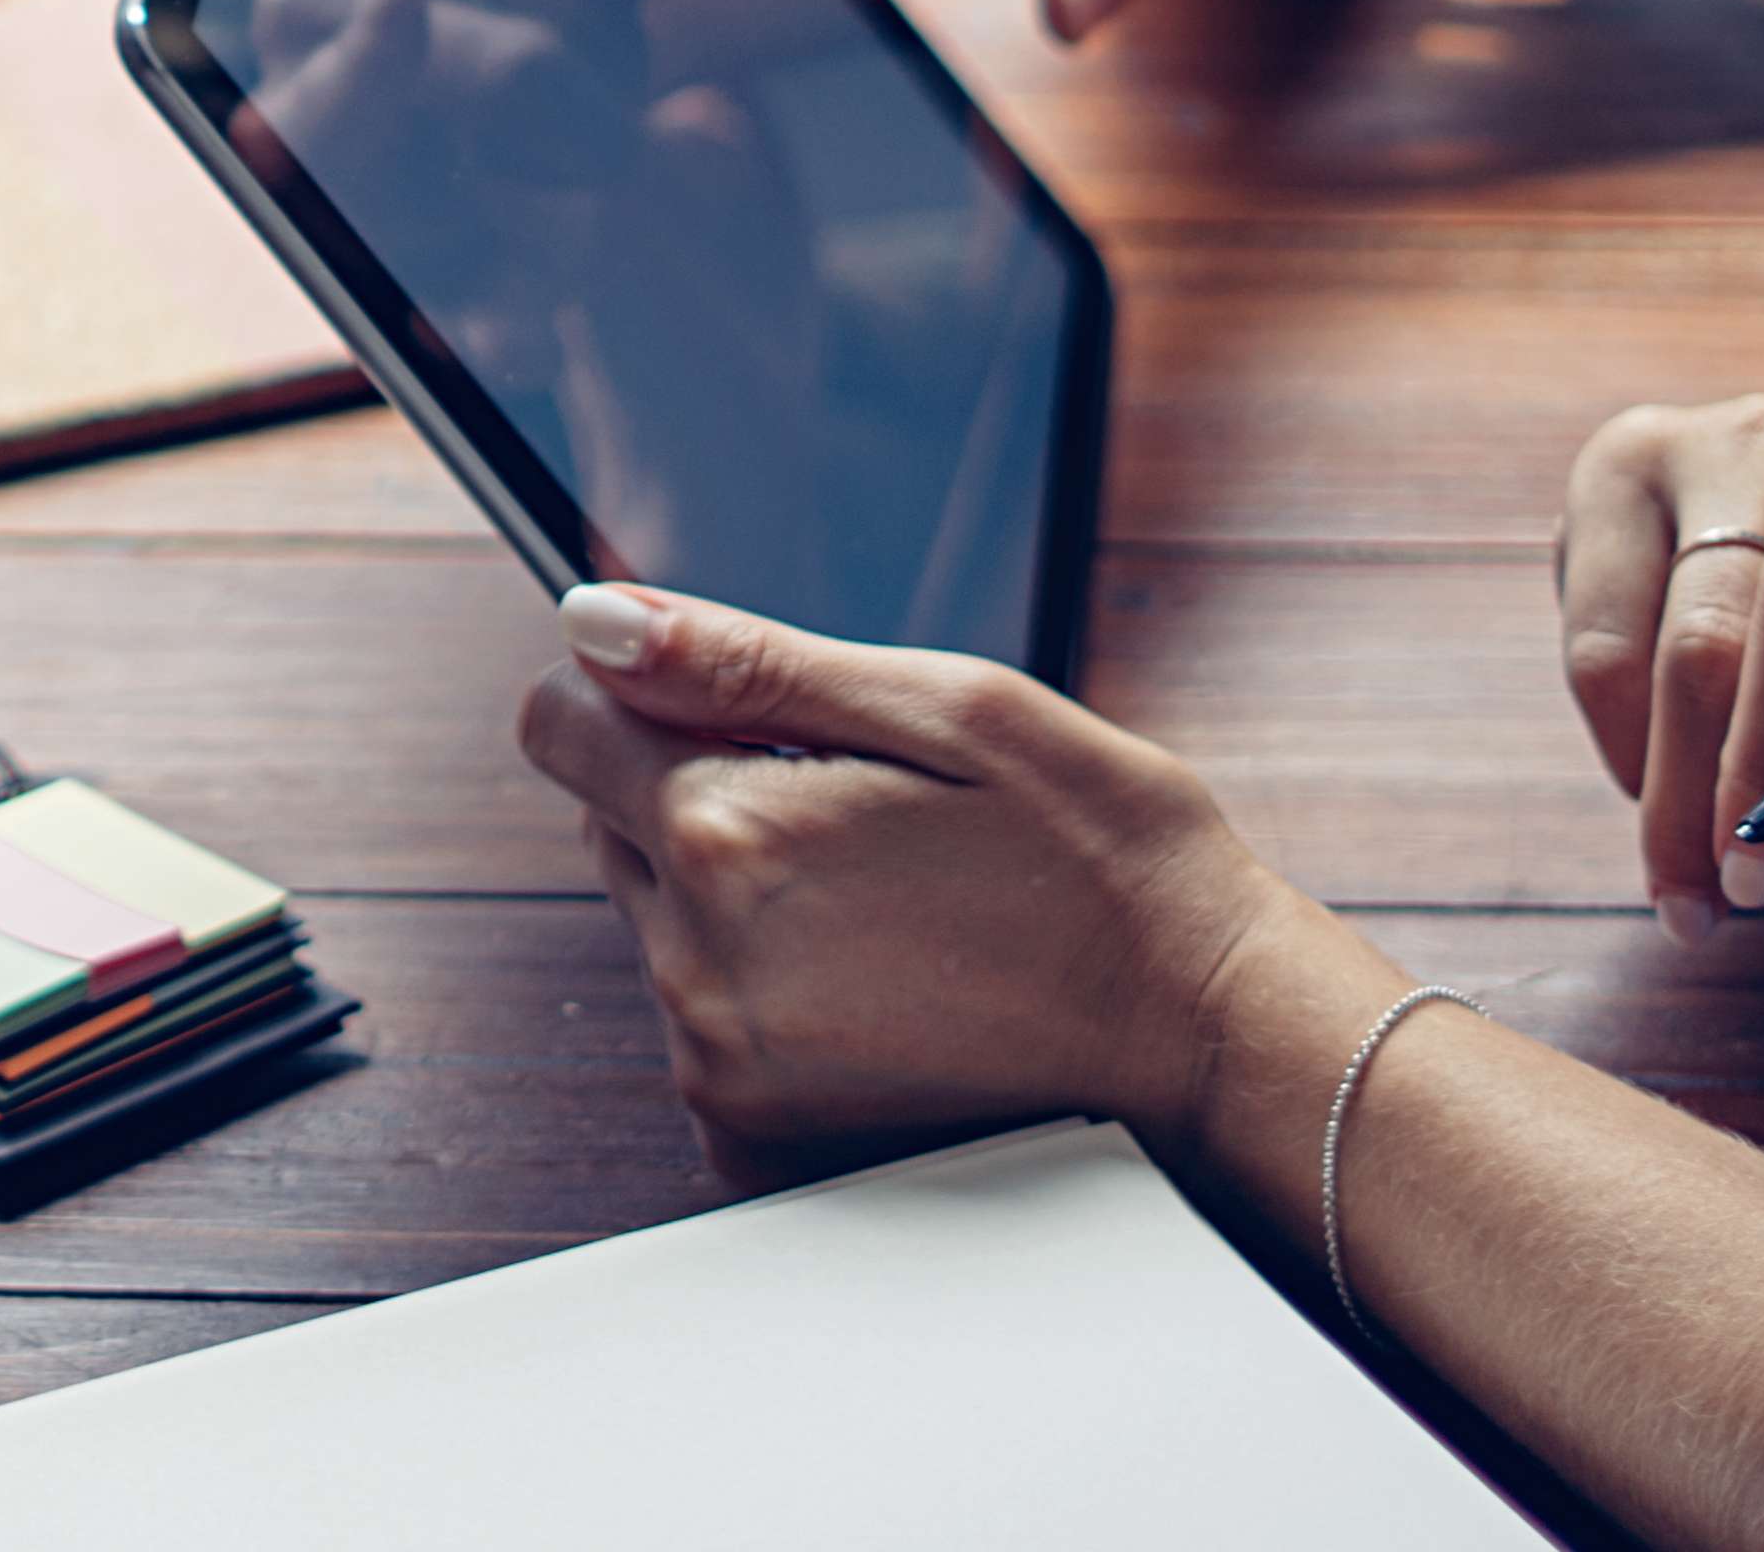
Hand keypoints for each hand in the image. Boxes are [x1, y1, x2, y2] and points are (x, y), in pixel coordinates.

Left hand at [512, 582, 1356, 1177]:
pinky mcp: (752, 1140)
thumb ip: (743, 662)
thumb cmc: (1103, 857)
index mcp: (728, 831)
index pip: (560, 726)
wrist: (1203, 1032)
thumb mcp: (948, 708)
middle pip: (611, 830)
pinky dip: (768, 1002)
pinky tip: (886, 988)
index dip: (639, 699)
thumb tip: (594, 622)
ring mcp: (719, 1063)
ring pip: (662, 930)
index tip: (732, 713)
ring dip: (740, 904)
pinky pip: (706, 1031)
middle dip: (702, 801)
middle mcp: (694, 959)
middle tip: (862, 820)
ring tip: (896, 907)